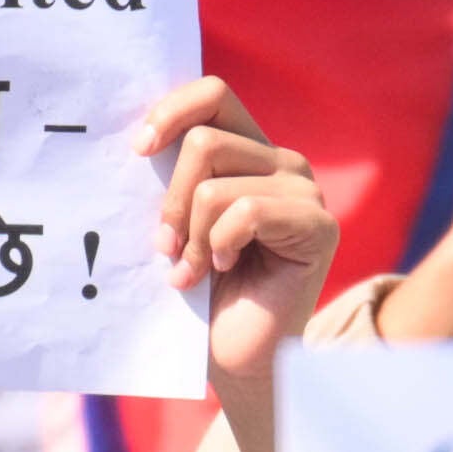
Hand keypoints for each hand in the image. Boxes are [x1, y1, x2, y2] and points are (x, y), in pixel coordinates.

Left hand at [144, 79, 332, 383]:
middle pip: (204, 141)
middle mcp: (281, 162)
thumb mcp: (178, 224)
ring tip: (193, 271)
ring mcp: (304, 190)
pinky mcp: (318, 224)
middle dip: (171, 201)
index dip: (171, 111)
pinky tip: (224, 270)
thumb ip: (171, 181)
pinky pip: (246, 212)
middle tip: (166, 247)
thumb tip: (134, 144)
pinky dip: (220, 246)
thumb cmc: (203, 293)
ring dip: (191, 236)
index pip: (212, 95)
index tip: (138, 150)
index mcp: (248, 151)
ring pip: (216, 184)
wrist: (238, 355)